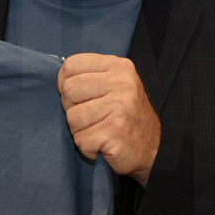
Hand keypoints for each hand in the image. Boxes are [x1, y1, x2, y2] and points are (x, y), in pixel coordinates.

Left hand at [57, 53, 160, 185]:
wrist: (153, 149)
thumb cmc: (126, 117)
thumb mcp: (114, 86)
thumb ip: (91, 77)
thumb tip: (61, 78)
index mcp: (118, 67)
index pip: (71, 65)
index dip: (66, 83)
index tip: (79, 98)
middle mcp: (121, 83)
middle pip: (68, 90)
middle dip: (72, 109)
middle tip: (91, 118)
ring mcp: (120, 106)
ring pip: (72, 117)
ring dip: (80, 131)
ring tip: (98, 132)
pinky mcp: (116, 130)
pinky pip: (81, 139)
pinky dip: (87, 148)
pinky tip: (102, 145)